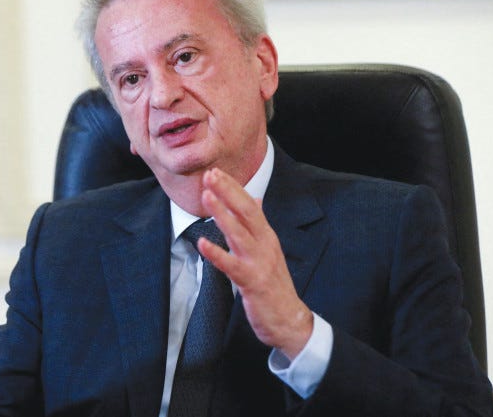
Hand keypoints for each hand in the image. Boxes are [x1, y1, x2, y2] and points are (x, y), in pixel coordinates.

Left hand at [197, 168, 312, 359]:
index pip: (250, 204)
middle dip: (228, 192)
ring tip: (207, 197)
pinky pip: (232, 266)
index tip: (216, 171)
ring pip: (239, 234)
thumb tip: (256, 197)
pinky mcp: (252, 282)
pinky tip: (202, 244)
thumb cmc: (275, 285)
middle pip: (246, 212)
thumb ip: (260, 224)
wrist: (290, 320)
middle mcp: (265, 244)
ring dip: (222, 214)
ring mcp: (260, 263)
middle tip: (210, 174)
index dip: (233, 187)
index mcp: (267, 235)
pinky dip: (217, 254)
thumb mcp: (269, 249)